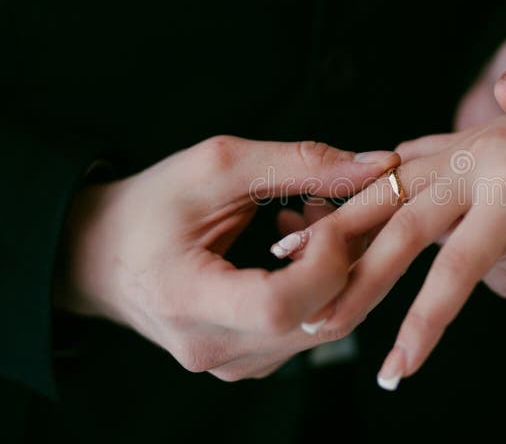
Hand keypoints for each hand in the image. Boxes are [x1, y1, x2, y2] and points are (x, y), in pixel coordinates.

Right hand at [59, 136, 397, 380]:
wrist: (101, 256)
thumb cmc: (150, 207)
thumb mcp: (217, 167)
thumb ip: (301, 163)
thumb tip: (381, 164)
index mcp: (188, 302)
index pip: (281, 306)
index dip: (324, 261)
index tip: (321, 213)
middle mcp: (213, 349)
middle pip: (321, 320)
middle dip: (345, 257)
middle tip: (323, 204)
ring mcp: (234, 364)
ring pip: (327, 325)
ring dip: (336, 267)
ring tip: (306, 215)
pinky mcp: (250, 360)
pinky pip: (310, 329)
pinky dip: (321, 285)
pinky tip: (297, 244)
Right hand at [309, 52, 505, 387]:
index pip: (458, 270)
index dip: (423, 325)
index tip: (395, 370)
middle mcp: (481, 157)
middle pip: (401, 224)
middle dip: (357, 277)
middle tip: (317, 319)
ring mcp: (468, 140)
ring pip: (388, 184)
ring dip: (342, 221)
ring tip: (291, 252)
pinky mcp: (464, 135)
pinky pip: (402, 158)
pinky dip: (365, 184)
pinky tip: (334, 203)